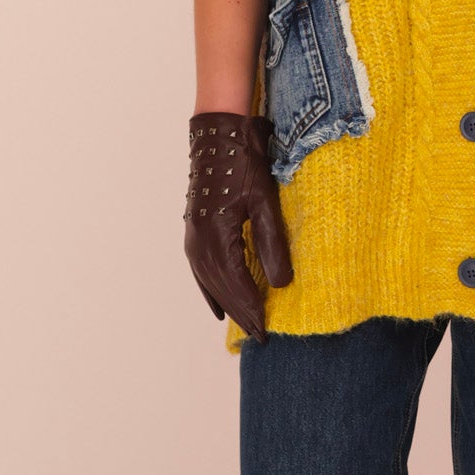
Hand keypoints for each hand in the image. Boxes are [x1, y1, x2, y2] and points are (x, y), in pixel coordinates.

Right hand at [183, 112, 292, 342]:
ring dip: (228, 306)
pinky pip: (201, 272)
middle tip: (260, 338)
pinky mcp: (195, 232)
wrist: (218, 136)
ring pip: (210, 283)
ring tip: (245, 325)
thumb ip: (273, 245)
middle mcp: (199, 243)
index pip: (237, 286)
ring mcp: (194, 238)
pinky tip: (218, 307)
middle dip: (242, 314)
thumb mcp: (265, 203)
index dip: (252, 310)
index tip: (267, 333)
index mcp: (216, 238)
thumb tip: (281, 284)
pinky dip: (211, 292)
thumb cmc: (244, 164)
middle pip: (222, 290)